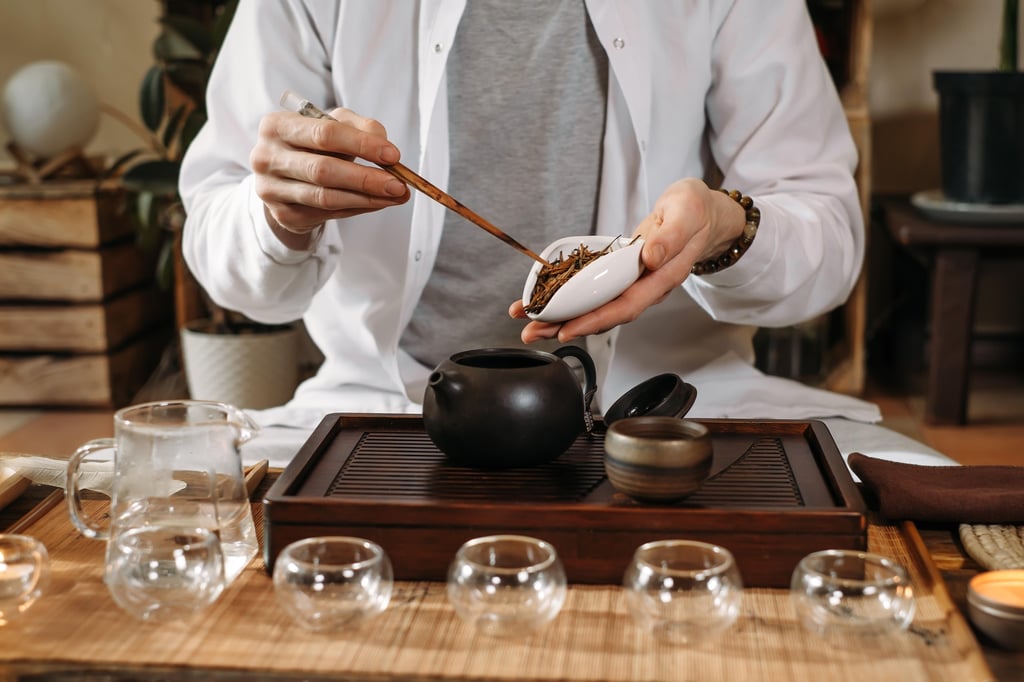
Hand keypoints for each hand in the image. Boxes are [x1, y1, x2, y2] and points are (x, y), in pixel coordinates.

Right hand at [250, 107, 410, 247]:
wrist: (286, 176)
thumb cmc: (313, 144)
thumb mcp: (334, 125)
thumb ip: (360, 127)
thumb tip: (386, 146)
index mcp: (276, 125)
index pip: (324, 133)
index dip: (361, 145)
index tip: (393, 156)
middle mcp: (266, 157)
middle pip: (323, 169)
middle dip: (366, 178)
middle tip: (399, 184)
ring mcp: (270, 189)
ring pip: (326, 197)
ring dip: (366, 198)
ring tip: (396, 196)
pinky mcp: (282, 214)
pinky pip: (327, 213)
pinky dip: (356, 209)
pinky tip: (377, 203)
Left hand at [510, 178, 744, 342]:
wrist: (703, 214)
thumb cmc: (696, 211)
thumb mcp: (687, 212)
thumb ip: (671, 236)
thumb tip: (651, 257)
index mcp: (662, 278)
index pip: (625, 306)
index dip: (595, 319)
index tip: (567, 328)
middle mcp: (646, 287)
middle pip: (604, 314)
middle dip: (566, 325)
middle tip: (531, 331)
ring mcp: (633, 283)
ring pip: (597, 307)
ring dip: (563, 316)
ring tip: (531, 322)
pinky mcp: (622, 274)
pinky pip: (595, 292)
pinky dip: (571, 298)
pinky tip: (548, 300)